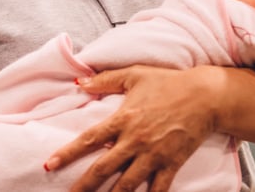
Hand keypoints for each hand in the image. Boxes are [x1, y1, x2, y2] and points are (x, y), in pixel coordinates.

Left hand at [45, 65, 220, 191]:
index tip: (49, 164)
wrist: (205, 96)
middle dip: (83, 186)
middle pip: (103, 169)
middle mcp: (135, 140)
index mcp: (124, 119)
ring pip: (126, 185)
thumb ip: (106, 79)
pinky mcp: (171, 164)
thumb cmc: (169, 83)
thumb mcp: (135, 75)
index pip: (90, 139)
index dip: (68, 153)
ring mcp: (153, 155)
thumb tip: (80, 82)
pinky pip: (156, 190)